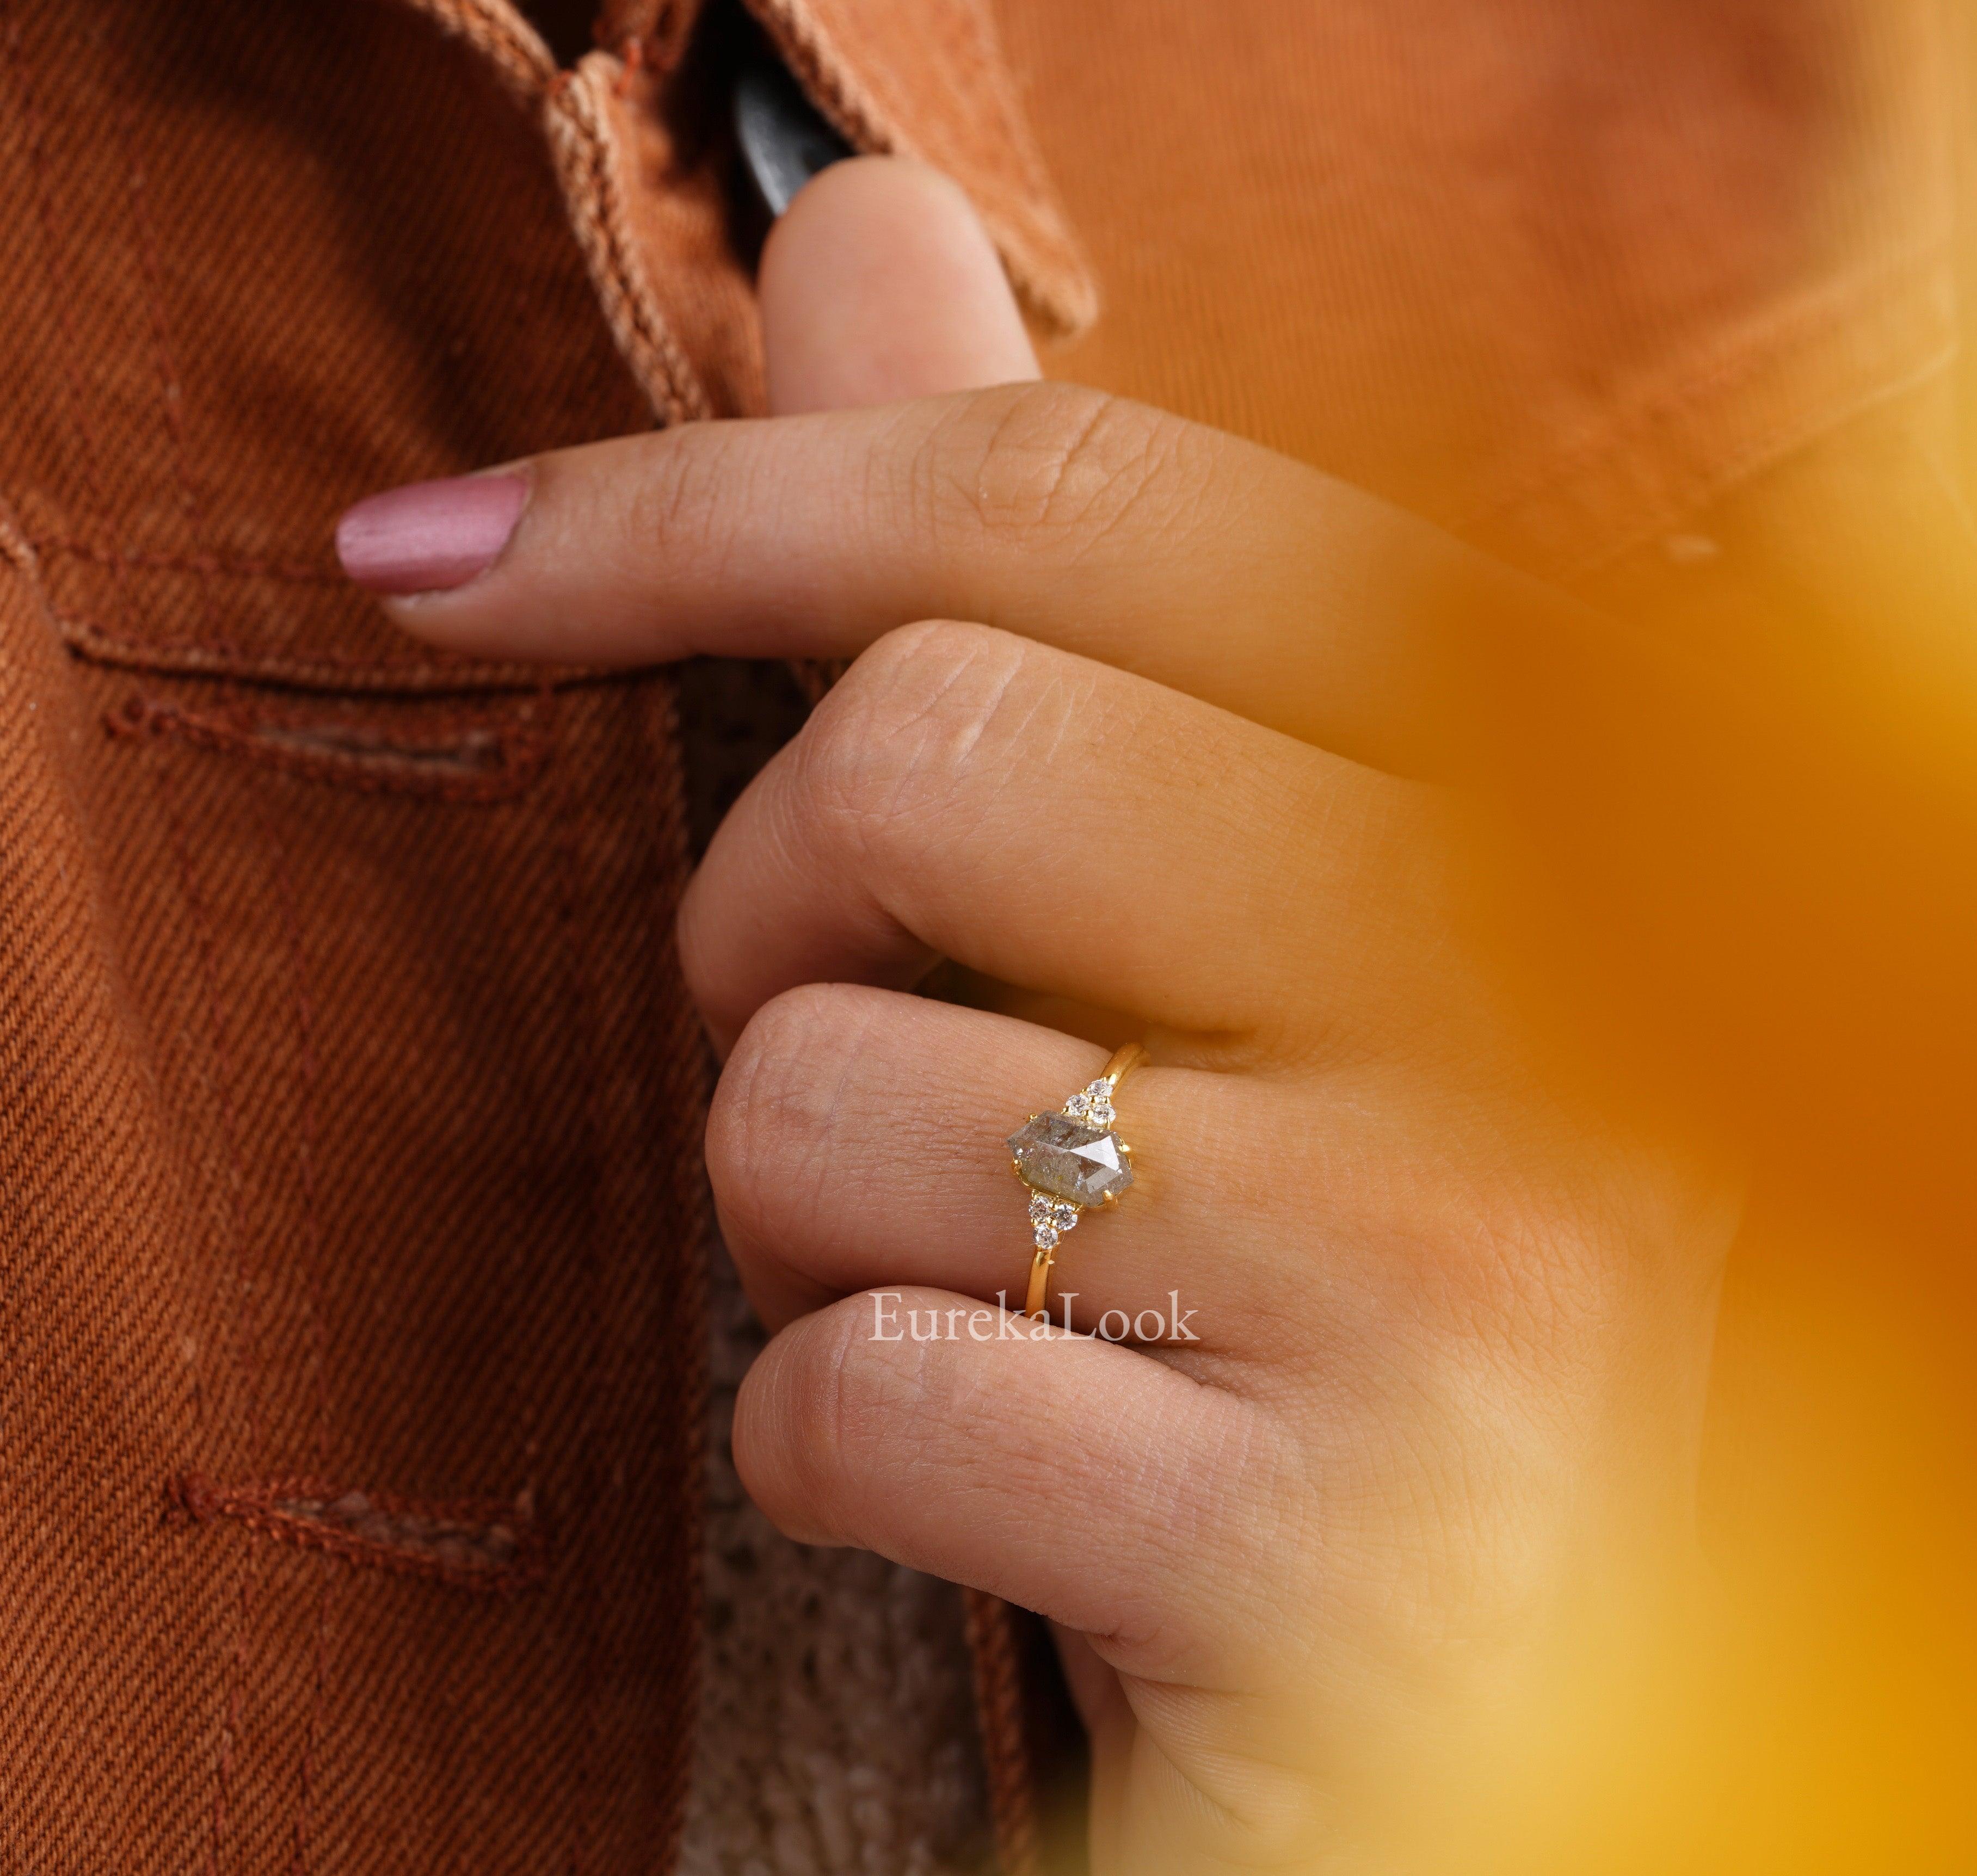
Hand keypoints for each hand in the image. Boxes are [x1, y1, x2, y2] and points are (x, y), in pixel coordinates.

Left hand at [347, 159, 1739, 1870]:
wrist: (1519, 1658)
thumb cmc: (1307, 1225)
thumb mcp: (1209, 891)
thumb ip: (1048, 569)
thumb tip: (862, 238)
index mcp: (1535, 780)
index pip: (1071, 496)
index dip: (709, 491)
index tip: (441, 561)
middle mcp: (1545, 986)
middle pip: (922, 751)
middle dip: (763, 915)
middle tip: (855, 1040)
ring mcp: (1464, 1274)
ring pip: (825, 1089)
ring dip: (802, 1209)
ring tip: (981, 1275)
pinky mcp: (1335, 1552)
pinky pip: (854, 1389)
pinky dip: (830, 1434)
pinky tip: (1002, 1473)